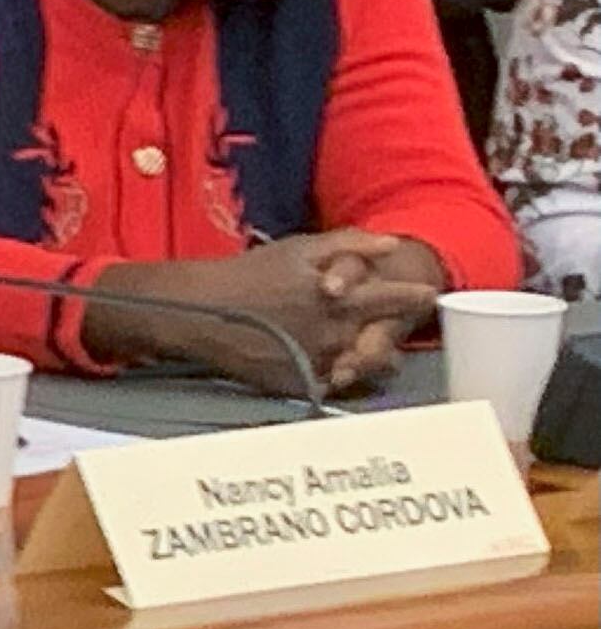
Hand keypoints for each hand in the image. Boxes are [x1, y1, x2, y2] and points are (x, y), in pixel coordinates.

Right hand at [96, 234, 440, 393]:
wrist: (199, 311)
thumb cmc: (248, 274)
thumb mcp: (299, 247)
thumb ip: (350, 243)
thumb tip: (392, 244)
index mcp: (342, 299)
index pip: (393, 299)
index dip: (414, 297)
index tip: (428, 296)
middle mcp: (335, 334)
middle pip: (384, 343)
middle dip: (392, 337)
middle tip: (392, 333)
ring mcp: (316, 362)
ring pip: (361, 369)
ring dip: (367, 361)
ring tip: (361, 352)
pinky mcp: (296, 384)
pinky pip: (330, 385)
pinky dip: (335, 377)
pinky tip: (329, 368)